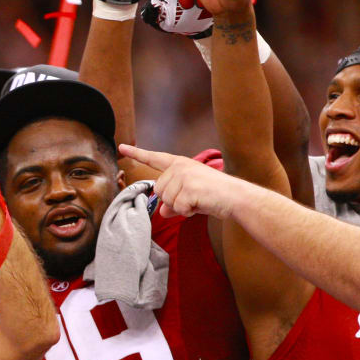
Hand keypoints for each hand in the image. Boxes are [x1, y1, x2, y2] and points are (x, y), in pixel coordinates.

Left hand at [118, 143, 240, 218]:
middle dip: (173, 201)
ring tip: (198, 200)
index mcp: (180, 164)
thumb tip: (162, 212)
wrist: (237, 198)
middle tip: (193, 198)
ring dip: (181, 207)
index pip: (155, 158)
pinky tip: (201, 204)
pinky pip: (177, 208)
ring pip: (167, 201)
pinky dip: (188, 212)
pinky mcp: (188, 188)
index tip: (121, 147)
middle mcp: (180, 167)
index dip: (137, 154)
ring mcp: (184, 176)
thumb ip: (173, 202)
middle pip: (159, 191)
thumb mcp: (190, 197)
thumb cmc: (214, 196)